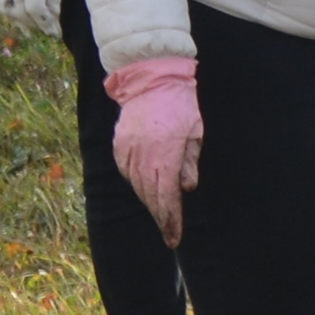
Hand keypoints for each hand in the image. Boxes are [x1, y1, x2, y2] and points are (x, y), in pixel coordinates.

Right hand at [107, 60, 203, 244]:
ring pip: (137, 186)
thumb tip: (186, 188)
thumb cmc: (180, 103)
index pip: (166, 196)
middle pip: (150, 196)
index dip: (170, 220)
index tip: (174, 238)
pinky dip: (137, 184)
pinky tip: (146, 191)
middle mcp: (142, 155)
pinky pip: (127, 172)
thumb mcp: (195, 131)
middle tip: (170, 234)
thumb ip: (190, 161)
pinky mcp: (119, 145)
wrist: (152, 77)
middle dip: (161, 217)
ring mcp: (127, 150)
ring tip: (162, 215)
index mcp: (164, 154)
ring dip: (149, 202)